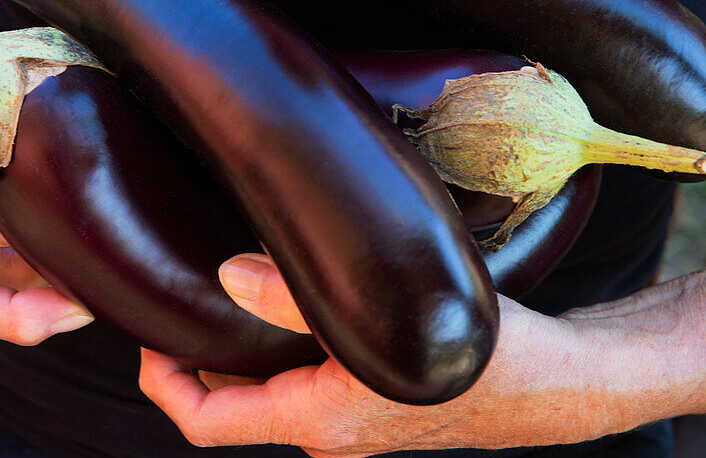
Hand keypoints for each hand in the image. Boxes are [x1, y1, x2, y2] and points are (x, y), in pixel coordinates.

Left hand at [139, 253, 635, 456]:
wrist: (561, 382)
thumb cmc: (490, 359)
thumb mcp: (391, 323)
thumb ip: (300, 297)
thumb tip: (226, 277)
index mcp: (319, 420)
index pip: (209, 422)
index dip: (163, 383)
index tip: (144, 337)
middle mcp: (325, 428)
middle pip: (231, 404)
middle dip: (193, 359)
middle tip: (176, 298)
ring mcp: (348, 417)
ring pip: (265, 389)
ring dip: (235, 350)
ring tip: (220, 290)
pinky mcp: (370, 397)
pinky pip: (300, 379)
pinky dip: (275, 348)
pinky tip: (285, 299)